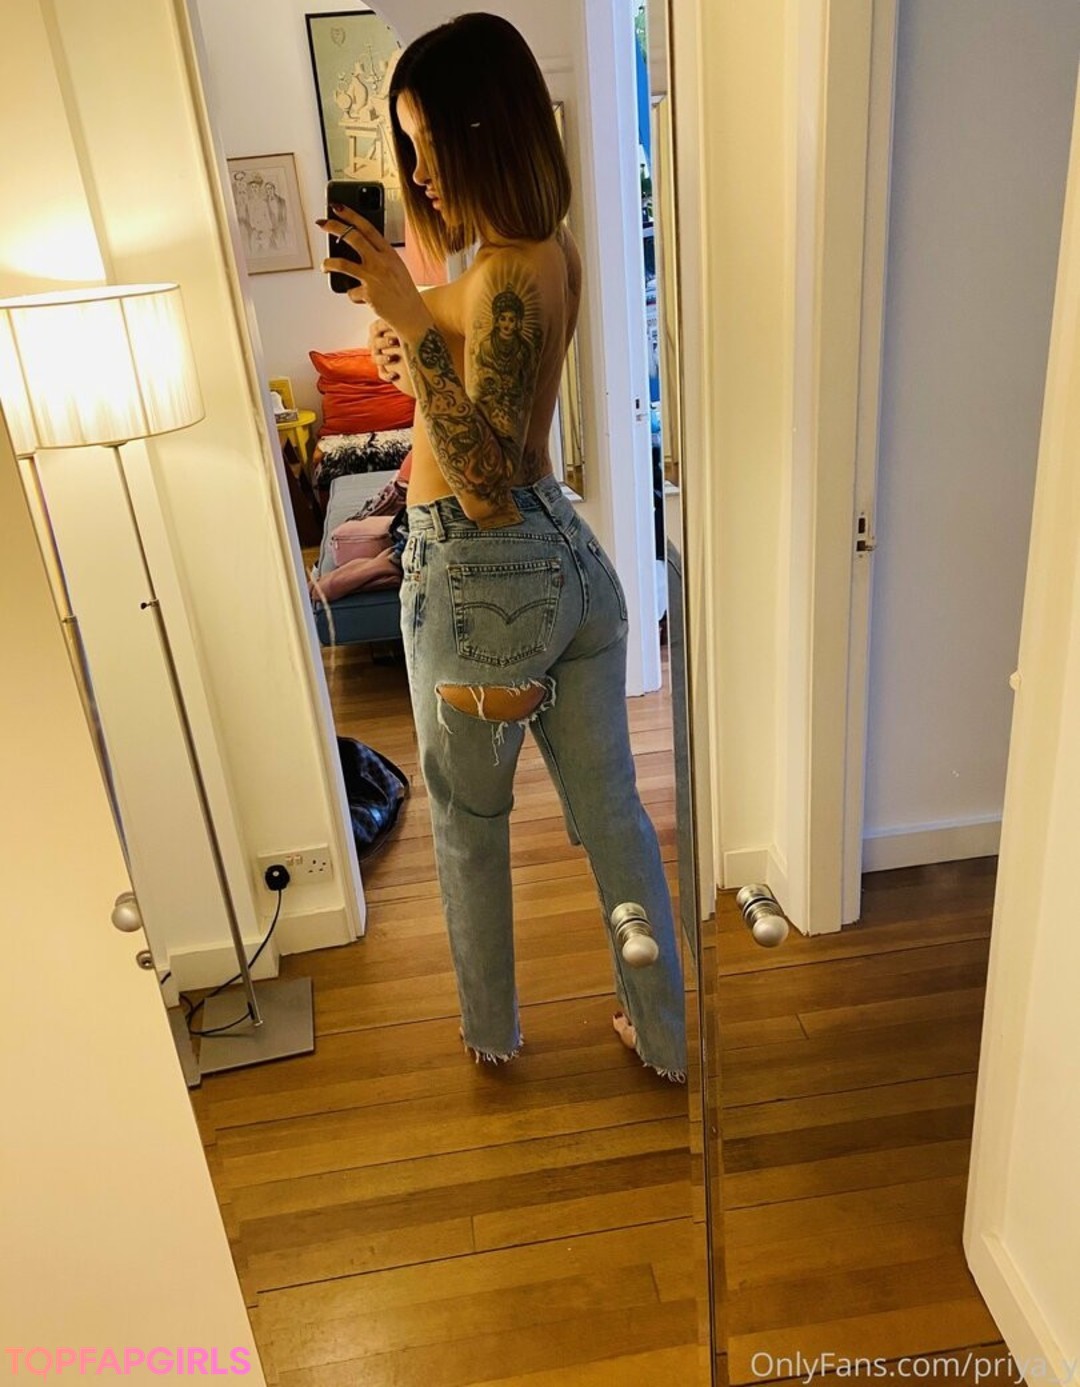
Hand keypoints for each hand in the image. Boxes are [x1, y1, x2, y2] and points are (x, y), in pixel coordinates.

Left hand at [317, 208, 433, 341]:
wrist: (412, 315)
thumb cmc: (403, 291)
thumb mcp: (396, 267)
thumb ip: (379, 255)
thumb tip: (356, 246)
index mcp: (389, 252)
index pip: (367, 227)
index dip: (350, 214)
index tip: (337, 207)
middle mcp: (381, 262)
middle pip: (352, 237)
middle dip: (333, 227)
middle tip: (321, 223)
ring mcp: (373, 277)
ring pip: (342, 263)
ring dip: (329, 263)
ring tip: (325, 266)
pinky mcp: (368, 294)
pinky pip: (351, 292)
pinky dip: (353, 296)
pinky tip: (361, 298)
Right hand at [368, 318, 414, 394]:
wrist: (413, 352)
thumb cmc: (408, 332)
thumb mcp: (405, 325)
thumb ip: (405, 321)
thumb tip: (414, 312)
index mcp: (378, 330)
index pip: (376, 327)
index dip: (383, 327)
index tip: (393, 326)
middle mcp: (376, 344)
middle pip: (375, 343)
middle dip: (384, 342)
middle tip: (396, 341)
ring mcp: (378, 357)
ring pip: (376, 358)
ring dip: (384, 359)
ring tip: (393, 358)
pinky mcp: (384, 370)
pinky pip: (382, 374)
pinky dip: (387, 376)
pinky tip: (395, 375)